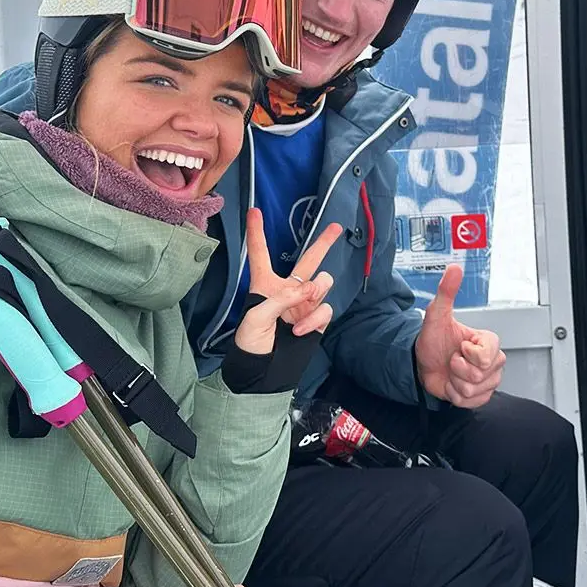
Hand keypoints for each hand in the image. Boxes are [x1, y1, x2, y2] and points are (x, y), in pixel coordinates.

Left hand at [234, 209, 340, 354]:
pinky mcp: (316, 319)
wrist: (263, 375)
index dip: (257, 233)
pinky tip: (301, 330)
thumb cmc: (250, 345)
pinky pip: (325, 308)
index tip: (254, 211)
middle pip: (308, 260)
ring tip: (305, 303)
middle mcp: (287, 290)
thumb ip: (281, 298)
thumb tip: (308, 289)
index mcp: (265, 285)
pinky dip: (316, 317)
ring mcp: (304, 304)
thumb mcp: (256, 318)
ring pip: (323, 282)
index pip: (261, 254)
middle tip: (336, 226)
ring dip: (317, 290)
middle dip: (323, 243)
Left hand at [415, 264, 505, 406]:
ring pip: (474, 389)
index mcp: (488, 342)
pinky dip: (455, 395)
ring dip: (455, 382)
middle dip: (459, 369)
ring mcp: (488, 380)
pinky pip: (470, 402)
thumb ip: (447, 292)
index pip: (487, 356)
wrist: (421, 365)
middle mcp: (492, 361)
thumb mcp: (436, 315)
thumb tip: (454, 268)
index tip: (459, 347)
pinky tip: (452, 384)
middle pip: (481, 375)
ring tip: (451, 371)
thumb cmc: (432, 341)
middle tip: (452, 359)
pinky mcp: (480, 397)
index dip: (468, 355)